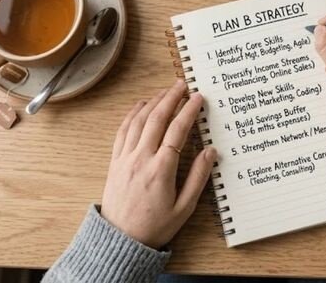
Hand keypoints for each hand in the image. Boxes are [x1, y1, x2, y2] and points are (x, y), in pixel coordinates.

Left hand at [100, 80, 216, 248]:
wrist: (120, 241)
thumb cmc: (154, 227)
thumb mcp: (184, 208)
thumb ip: (198, 178)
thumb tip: (210, 152)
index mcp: (161, 170)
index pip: (177, 131)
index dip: (189, 111)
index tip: (198, 98)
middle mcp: (141, 159)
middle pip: (156, 119)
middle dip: (170, 98)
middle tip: (182, 84)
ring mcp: (125, 159)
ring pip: (138, 121)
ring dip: (152, 102)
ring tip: (165, 92)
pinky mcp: (115, 162)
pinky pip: (122, 131)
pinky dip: (132, 115)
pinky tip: (140, 107)